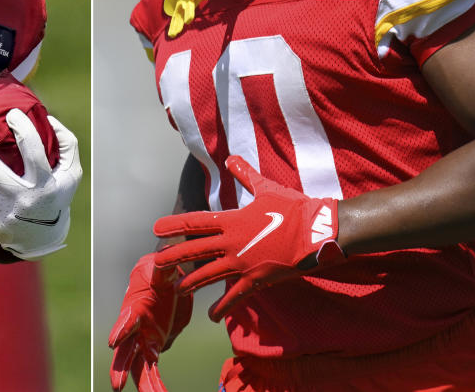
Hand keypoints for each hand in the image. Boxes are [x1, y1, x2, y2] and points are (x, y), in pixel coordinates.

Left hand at [0, 109, 81, 259]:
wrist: (42, 239)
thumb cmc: (56, 195)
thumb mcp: (71, 172)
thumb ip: (66, 144)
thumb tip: (50, 118)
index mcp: (45, 185)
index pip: (34, 153)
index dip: (23, 130)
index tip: (12, 114)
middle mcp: (24, 200)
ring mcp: (5, 214)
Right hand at [108, 253, 192, 391]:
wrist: (163, 281)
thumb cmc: (159, 272)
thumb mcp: (162, 268)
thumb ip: (163, 267)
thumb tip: (165, 255)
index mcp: (136, 307)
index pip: (127, 319)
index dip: (121, 329)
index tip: (113, 342)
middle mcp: (135, 328)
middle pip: (125, 350)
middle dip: (120, 368)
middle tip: (117, 386)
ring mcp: (142, 339)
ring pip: (138, 367)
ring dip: (143, 384)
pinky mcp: (153, 347)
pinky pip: (152, 370)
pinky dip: (155, 384)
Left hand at [153, 156, 344, 320]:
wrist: (318, 231)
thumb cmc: (293, 207)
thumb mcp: (266, 187)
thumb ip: (244, 174)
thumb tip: (231, 159)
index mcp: (232, 220)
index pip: (195, 223)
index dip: (174, 226)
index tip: (157, 228)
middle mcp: (232, 243)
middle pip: (195, 251)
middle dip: (173, 257)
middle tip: (156, 262)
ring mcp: (243, 263)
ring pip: (209, 275)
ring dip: (191, 282)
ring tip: (177, 288)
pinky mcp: (257, 279)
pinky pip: (235, 296)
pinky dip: (223, 307)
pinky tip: (212, 316)